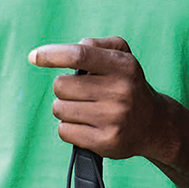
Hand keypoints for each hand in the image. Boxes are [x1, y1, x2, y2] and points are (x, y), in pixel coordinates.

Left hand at [30, 37, 172, 160]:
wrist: (155, 124)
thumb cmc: (129, 84)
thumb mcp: (123, 56)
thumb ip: (97, 45)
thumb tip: (69, 50)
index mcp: (123, 66)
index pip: (80, 55)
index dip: (52, 55)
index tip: (33, 57)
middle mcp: (120, 91)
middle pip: (62, 85)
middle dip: (64, 87)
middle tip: (80, 91)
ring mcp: (113, 118)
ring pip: (60, 109)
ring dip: (65, 107)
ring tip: (85, 108)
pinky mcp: (105, 141)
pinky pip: (64, 131)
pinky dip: (69, 127)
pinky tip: (86, 124)